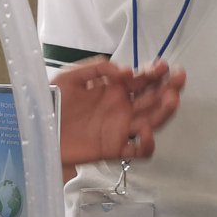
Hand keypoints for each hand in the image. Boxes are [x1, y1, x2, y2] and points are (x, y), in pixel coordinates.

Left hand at [56, 58, 185, 168]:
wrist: (38, 130)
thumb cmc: (52, 103)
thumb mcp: (70, 77)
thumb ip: (96, 68)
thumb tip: (124, 71)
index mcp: (112, 91)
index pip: (141, 81)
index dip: (154, 73)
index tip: (162, 65)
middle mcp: (121, 109)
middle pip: (153, 99)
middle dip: (168, 87)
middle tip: (178, 77)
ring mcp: (120, 129)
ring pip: (152, 120)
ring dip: (165, 110)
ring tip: (172, 98)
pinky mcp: (114, 148)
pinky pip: (139, 150)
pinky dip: (147, 143)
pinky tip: (145, 130)